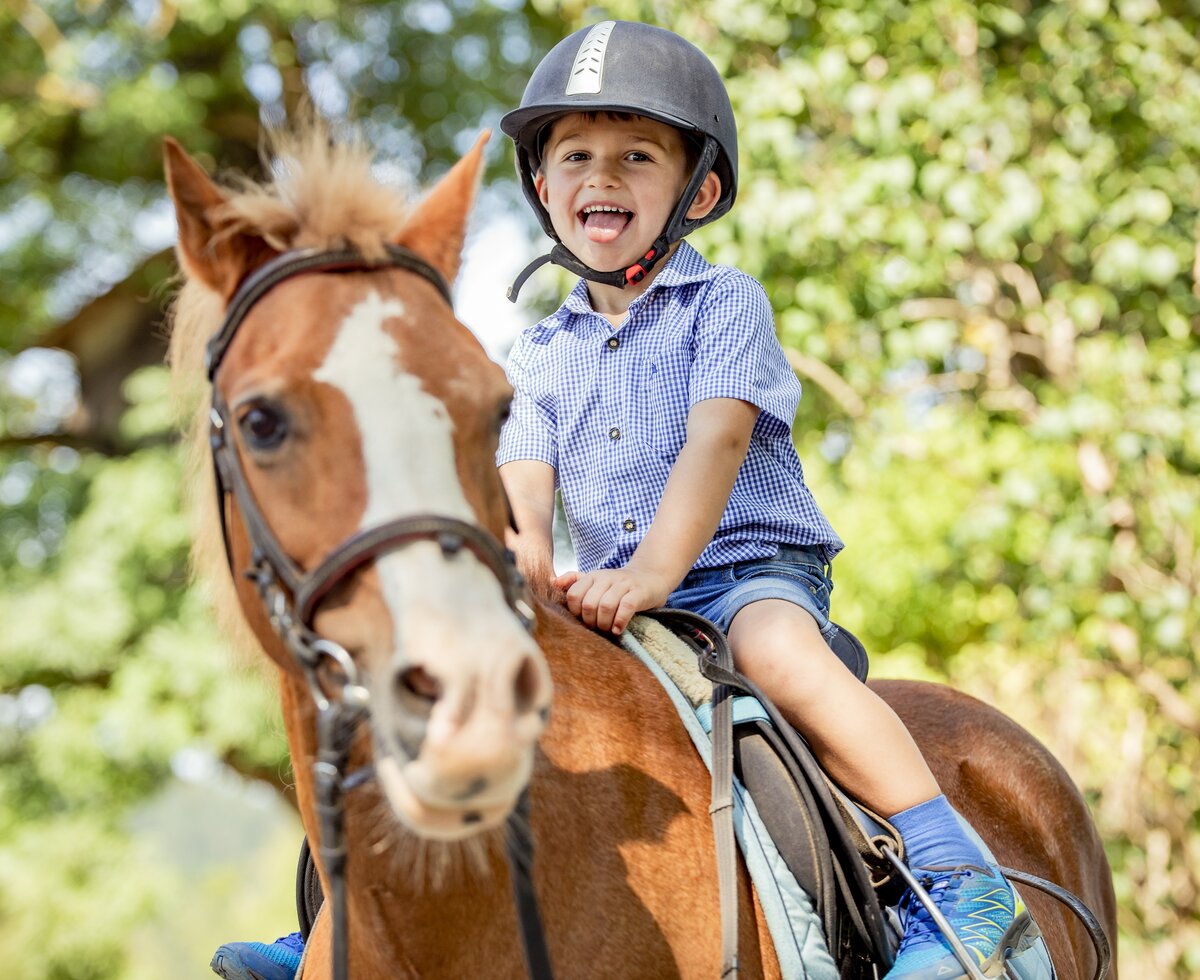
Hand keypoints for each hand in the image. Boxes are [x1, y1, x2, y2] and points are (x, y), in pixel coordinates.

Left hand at [553, 567, 671, 634]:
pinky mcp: (639, 593)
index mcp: (593, 576)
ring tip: (608, 629)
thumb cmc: (618, 585)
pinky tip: (618, 629)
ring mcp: (624, 584)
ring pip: (606, 606)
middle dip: (590, 621)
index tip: (583, 620)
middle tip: (597, 627)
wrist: (651, 576)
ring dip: (604, 623)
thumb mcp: (596, 580)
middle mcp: (606, 578)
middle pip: (588, 603)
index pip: (573, 595)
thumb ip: (574, 581)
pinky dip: (620, 621)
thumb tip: (552, 583)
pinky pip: (626, 607)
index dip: (575, 612)